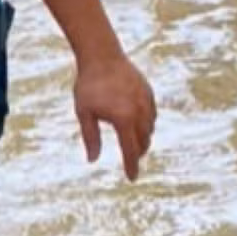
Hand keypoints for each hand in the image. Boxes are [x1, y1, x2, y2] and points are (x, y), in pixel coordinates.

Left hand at [73, 55, 155, 179]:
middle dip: (137, 153)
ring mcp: (146, 102)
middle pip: (143, 141)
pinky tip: (139, 124)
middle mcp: (139, 112)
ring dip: (143, 138)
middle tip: (131, 160)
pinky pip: (152, 114)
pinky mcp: (149, 92)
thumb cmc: (88, 86)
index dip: (131, 166)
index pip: (130, 150)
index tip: (132, 179)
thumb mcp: (84, 113)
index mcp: (123, 120)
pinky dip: (147, 123)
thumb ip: (90, 138)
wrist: (102, 57)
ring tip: (134, 143)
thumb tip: (93, 160)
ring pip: (150, 128)